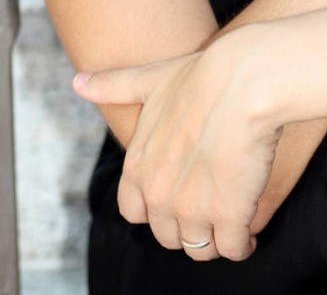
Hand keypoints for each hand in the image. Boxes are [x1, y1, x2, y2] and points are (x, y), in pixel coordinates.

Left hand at [73, 29, 281, 262]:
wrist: (243, 82)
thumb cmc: (201, 78)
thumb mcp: (150, 79)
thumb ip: (114, 86)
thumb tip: (77, 83)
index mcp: (139, 168)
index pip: (134, 212)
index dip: (155, 207)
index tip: (178, 195)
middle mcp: (159, 195)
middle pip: (168, 235)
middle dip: (186, 225)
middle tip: (210, 206)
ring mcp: (192, 210)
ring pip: (200, 248)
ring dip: (214, 238)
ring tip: (233, 217)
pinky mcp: (229, 217)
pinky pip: (234, 248)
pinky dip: (242, 242)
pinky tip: (249, 225)